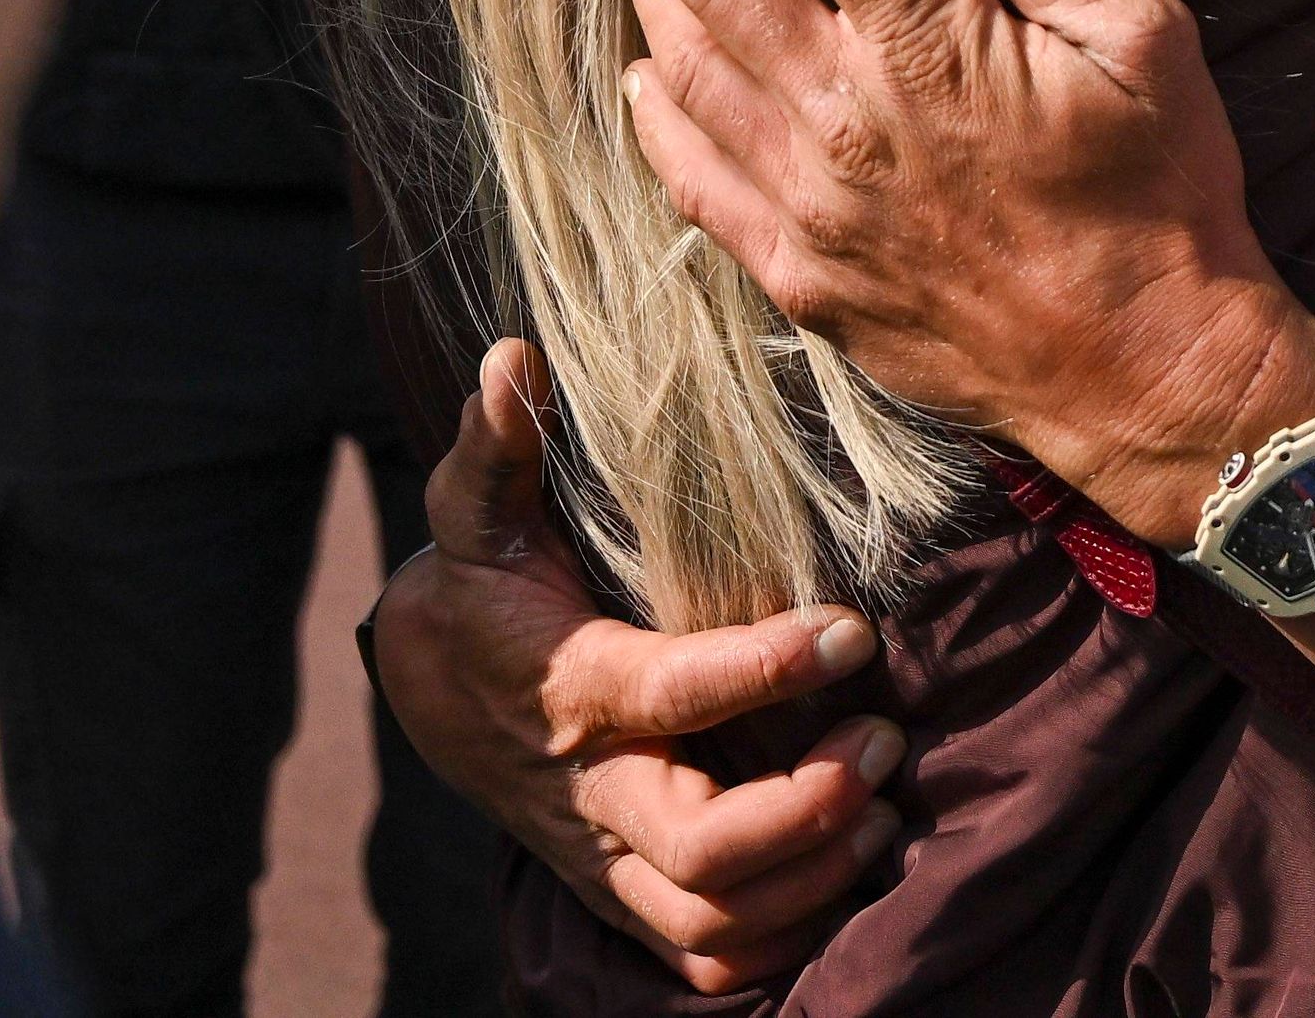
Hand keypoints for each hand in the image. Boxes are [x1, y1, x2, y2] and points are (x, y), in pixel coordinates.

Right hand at [370, 340, 902, 990]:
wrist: (431, 689)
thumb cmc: (481, 584)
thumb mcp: (476, 511)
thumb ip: (500, 445)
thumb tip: (512, 358)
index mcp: (570, 690)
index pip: (672, 693)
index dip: (767, 667)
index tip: (851, 627)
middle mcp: (592, 792)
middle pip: (703, 853)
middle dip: (810, 809)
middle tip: (883, 739)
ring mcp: (609, 857)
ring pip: (716, 922)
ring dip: (815, 876)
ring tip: (879, 801)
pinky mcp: (626, 893)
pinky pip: (709, 957)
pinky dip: (786, 934)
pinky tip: (846, 864)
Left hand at [609, 0, 1314, 550]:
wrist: (1146, 371)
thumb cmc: (1162, 194)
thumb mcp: (1141, 38)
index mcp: (929, 45)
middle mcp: (843, 116)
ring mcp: (807, 202)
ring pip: (683, 64)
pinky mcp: (797, 273)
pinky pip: (693, 179)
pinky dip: (654, 112)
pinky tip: (645, 68)